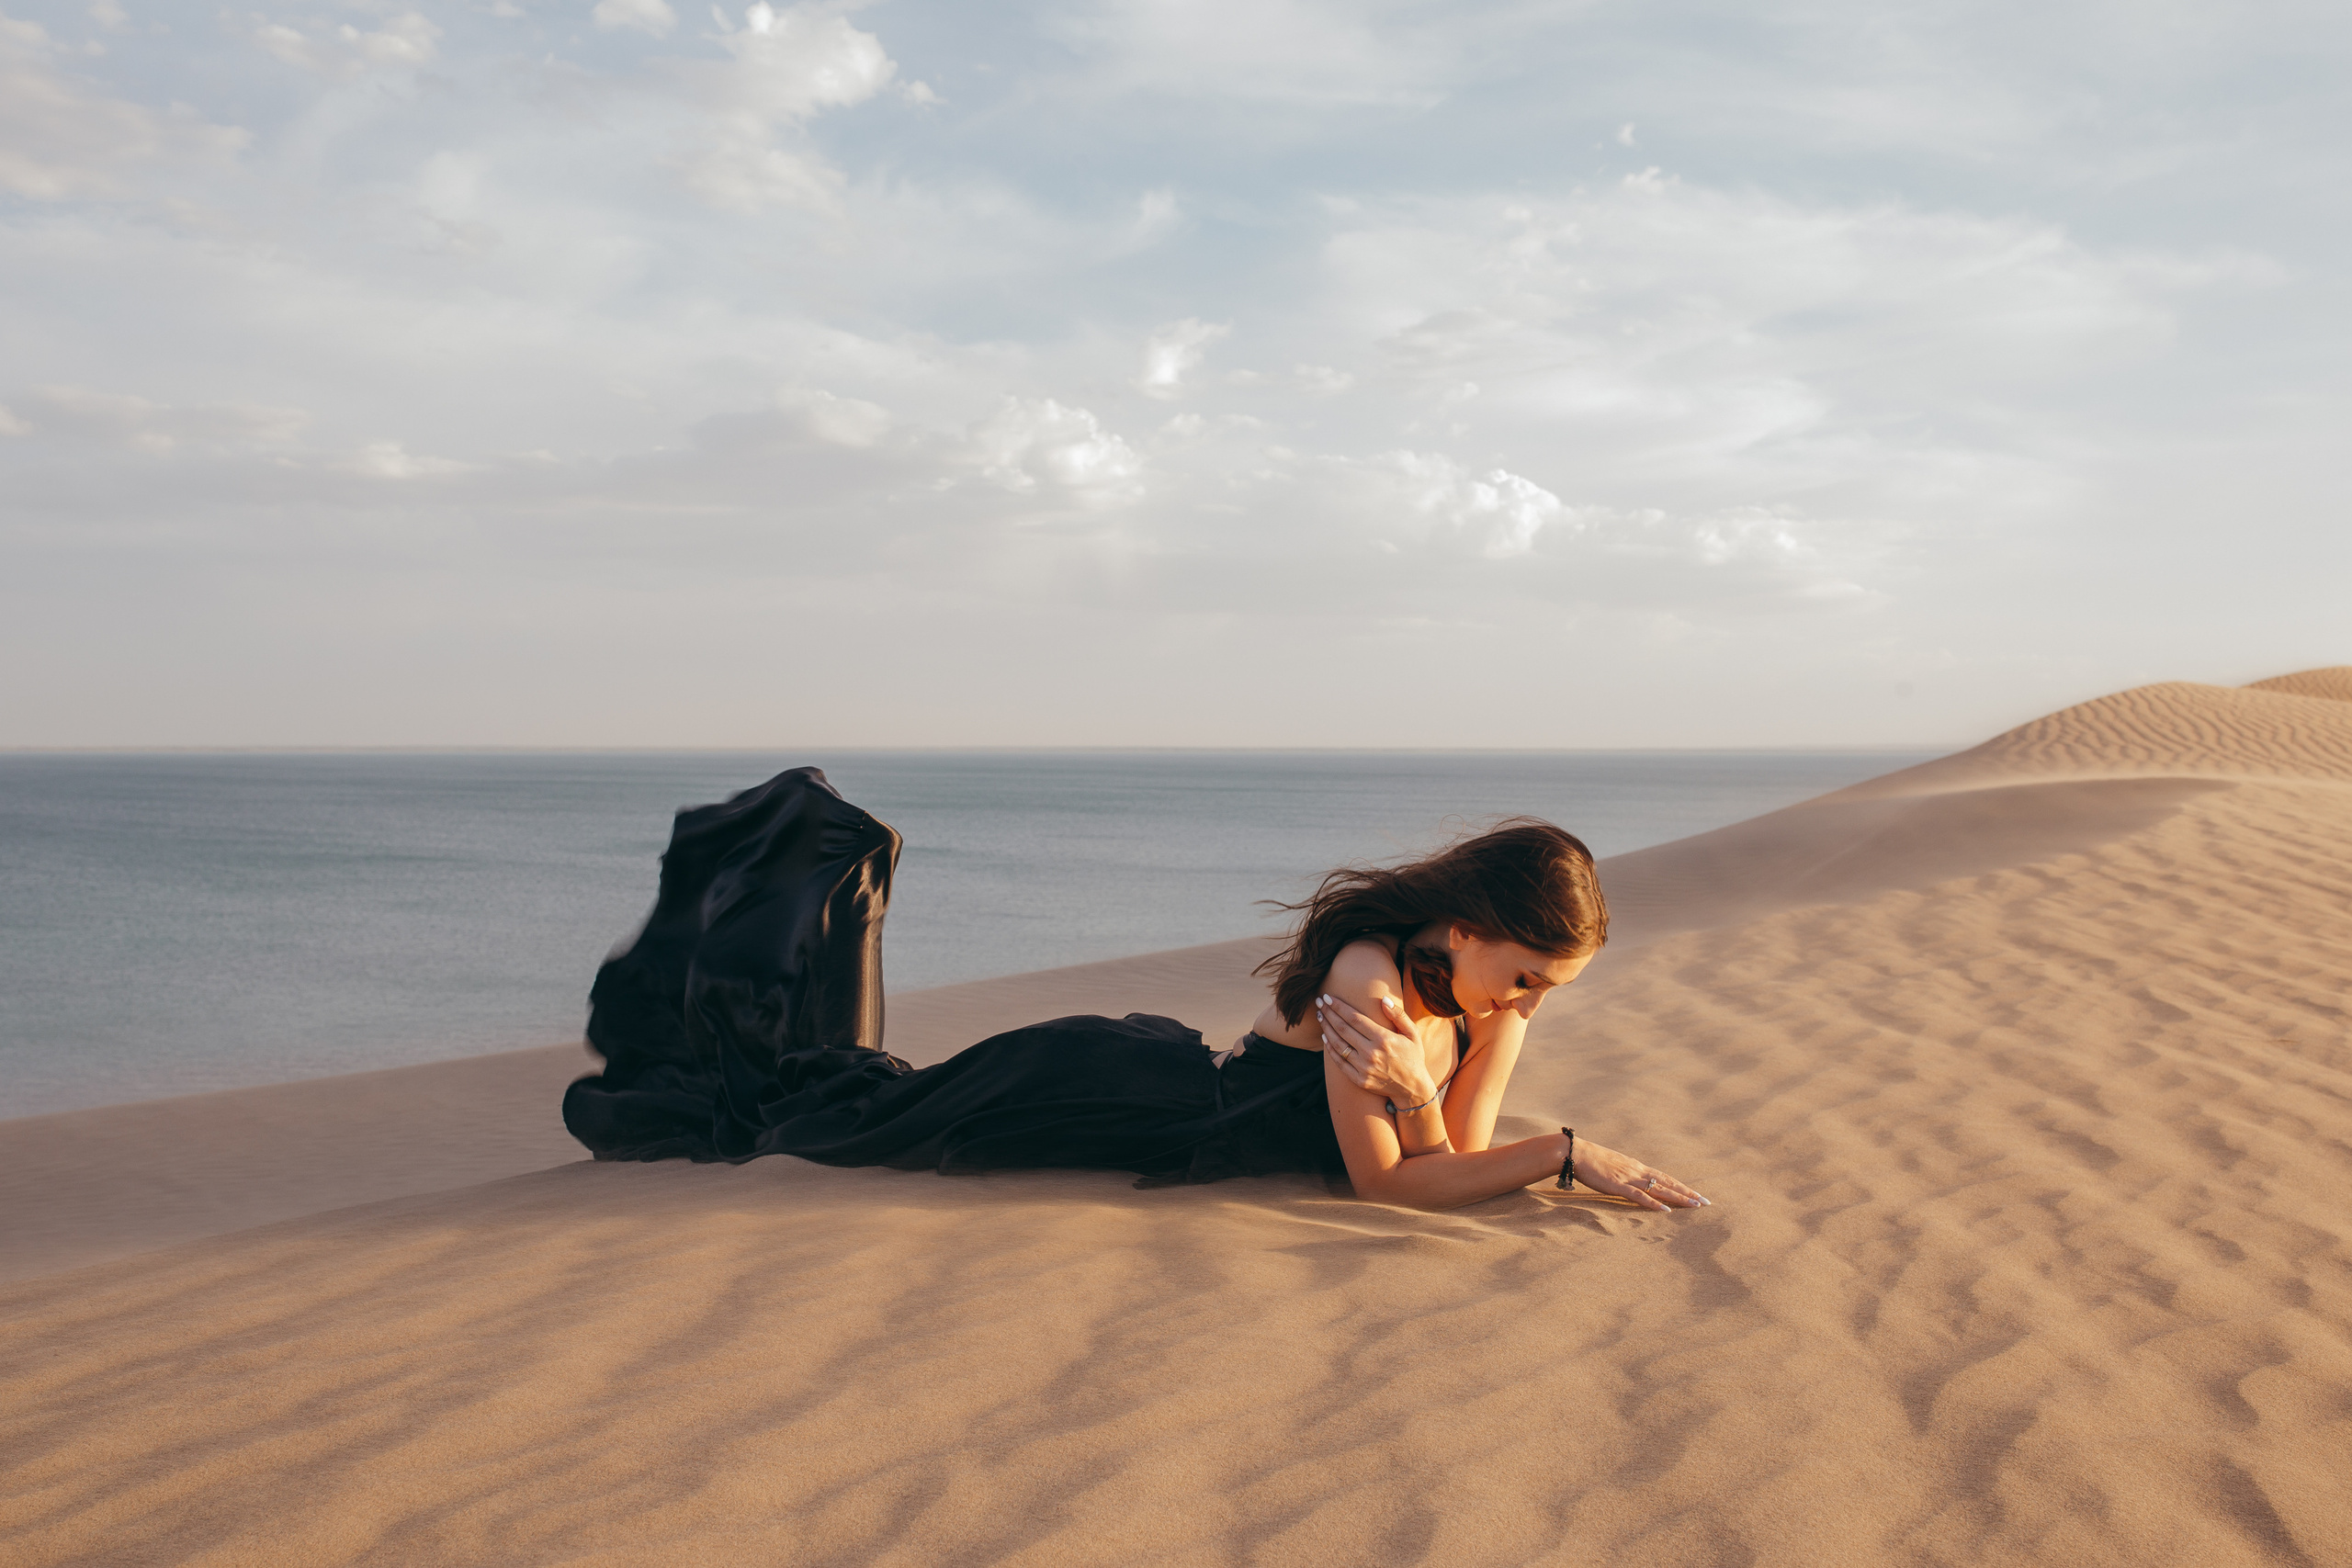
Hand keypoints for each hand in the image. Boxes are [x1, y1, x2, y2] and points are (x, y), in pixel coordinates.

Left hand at [1316, 992, 1436, 1107]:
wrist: (1413, 1088)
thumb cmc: (1413, 1057)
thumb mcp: (1412, 1034)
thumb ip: (1398, 1015)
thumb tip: (1383, 999)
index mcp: (1383, 1039)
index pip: (1354, 1018)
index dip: (1338, 1006)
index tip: (1327, 997)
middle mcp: (1371, 1053)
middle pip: (1342, 1029)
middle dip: (1329, 1013)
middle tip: (1319, 1003)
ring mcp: (1363, 1068)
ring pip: (1338, 1044)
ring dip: (1326, 1028)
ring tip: (1320, 1017)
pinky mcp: (1359, 1079)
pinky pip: (1339, 1062)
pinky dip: (1330, 1049)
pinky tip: (1325, 1037)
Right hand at [1565, 1135, 1709, 1209]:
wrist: (1576, 1153)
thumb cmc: (1590, 1159)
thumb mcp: (1611, 1165)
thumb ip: (1623, 1172)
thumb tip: (1629, 1178)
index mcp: (1636, 1166)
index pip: (1664, 1177)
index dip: (1681, 1185)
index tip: (1695, 1193)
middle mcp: (1637, 1171)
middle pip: (1668, 1182)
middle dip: (1688, 1193)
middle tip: (1706, 1202)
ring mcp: (1629, 1178)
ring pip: (1660, 1189)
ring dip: (1679, 1197)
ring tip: (1695, 1205)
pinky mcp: (1618, 1186)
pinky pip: (1639, 1196)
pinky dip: (1654, 1203)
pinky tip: (1666, 1210)